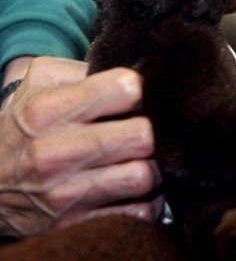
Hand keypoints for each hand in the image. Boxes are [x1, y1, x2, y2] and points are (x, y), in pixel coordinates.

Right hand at [0, 57, 162, 236]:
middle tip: (148, 129)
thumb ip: (83, 70)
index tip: (140, 96)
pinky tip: (138, 188)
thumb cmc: (25, 127)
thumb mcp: (38, 85)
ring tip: (144, 158)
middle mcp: (56, 152)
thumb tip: (133, 69)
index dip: (142, 89)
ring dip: (154, 167)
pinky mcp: (77, 223)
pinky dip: (148, 202)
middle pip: (143, 135)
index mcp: (48, 110)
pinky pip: (139, 213)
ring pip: (143, 176)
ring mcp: (66, 193)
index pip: (126, 89)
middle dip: (153, 130)